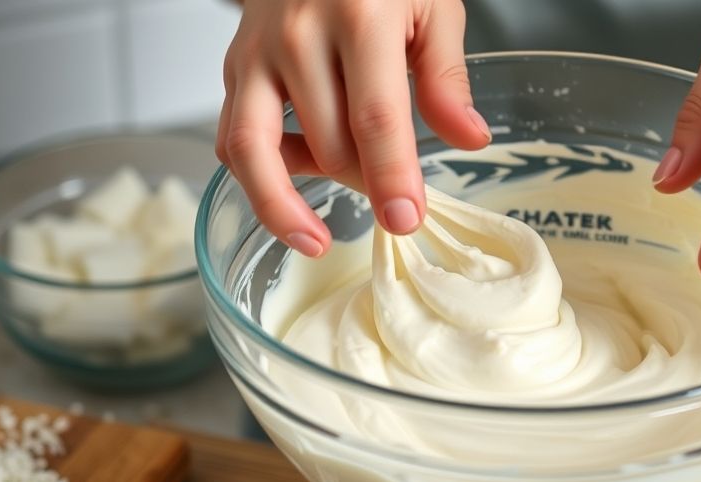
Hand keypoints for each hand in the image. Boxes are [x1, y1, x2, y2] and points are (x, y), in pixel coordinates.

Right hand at [216, 0, 491, 256]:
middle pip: (328, 142)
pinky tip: (288, 187)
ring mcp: (257, 53)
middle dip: (363, 184)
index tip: (404, 220)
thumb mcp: (432, 7)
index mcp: (360, 17)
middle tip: (393, 197)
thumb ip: (447, 76)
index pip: (376, 117)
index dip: (391, 177)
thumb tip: (468, 138)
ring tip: (313, 240)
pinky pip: (231, 138)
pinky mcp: (233, 68)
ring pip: (256, 150)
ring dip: (285, 205)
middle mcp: (298, 35)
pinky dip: (254, 175)